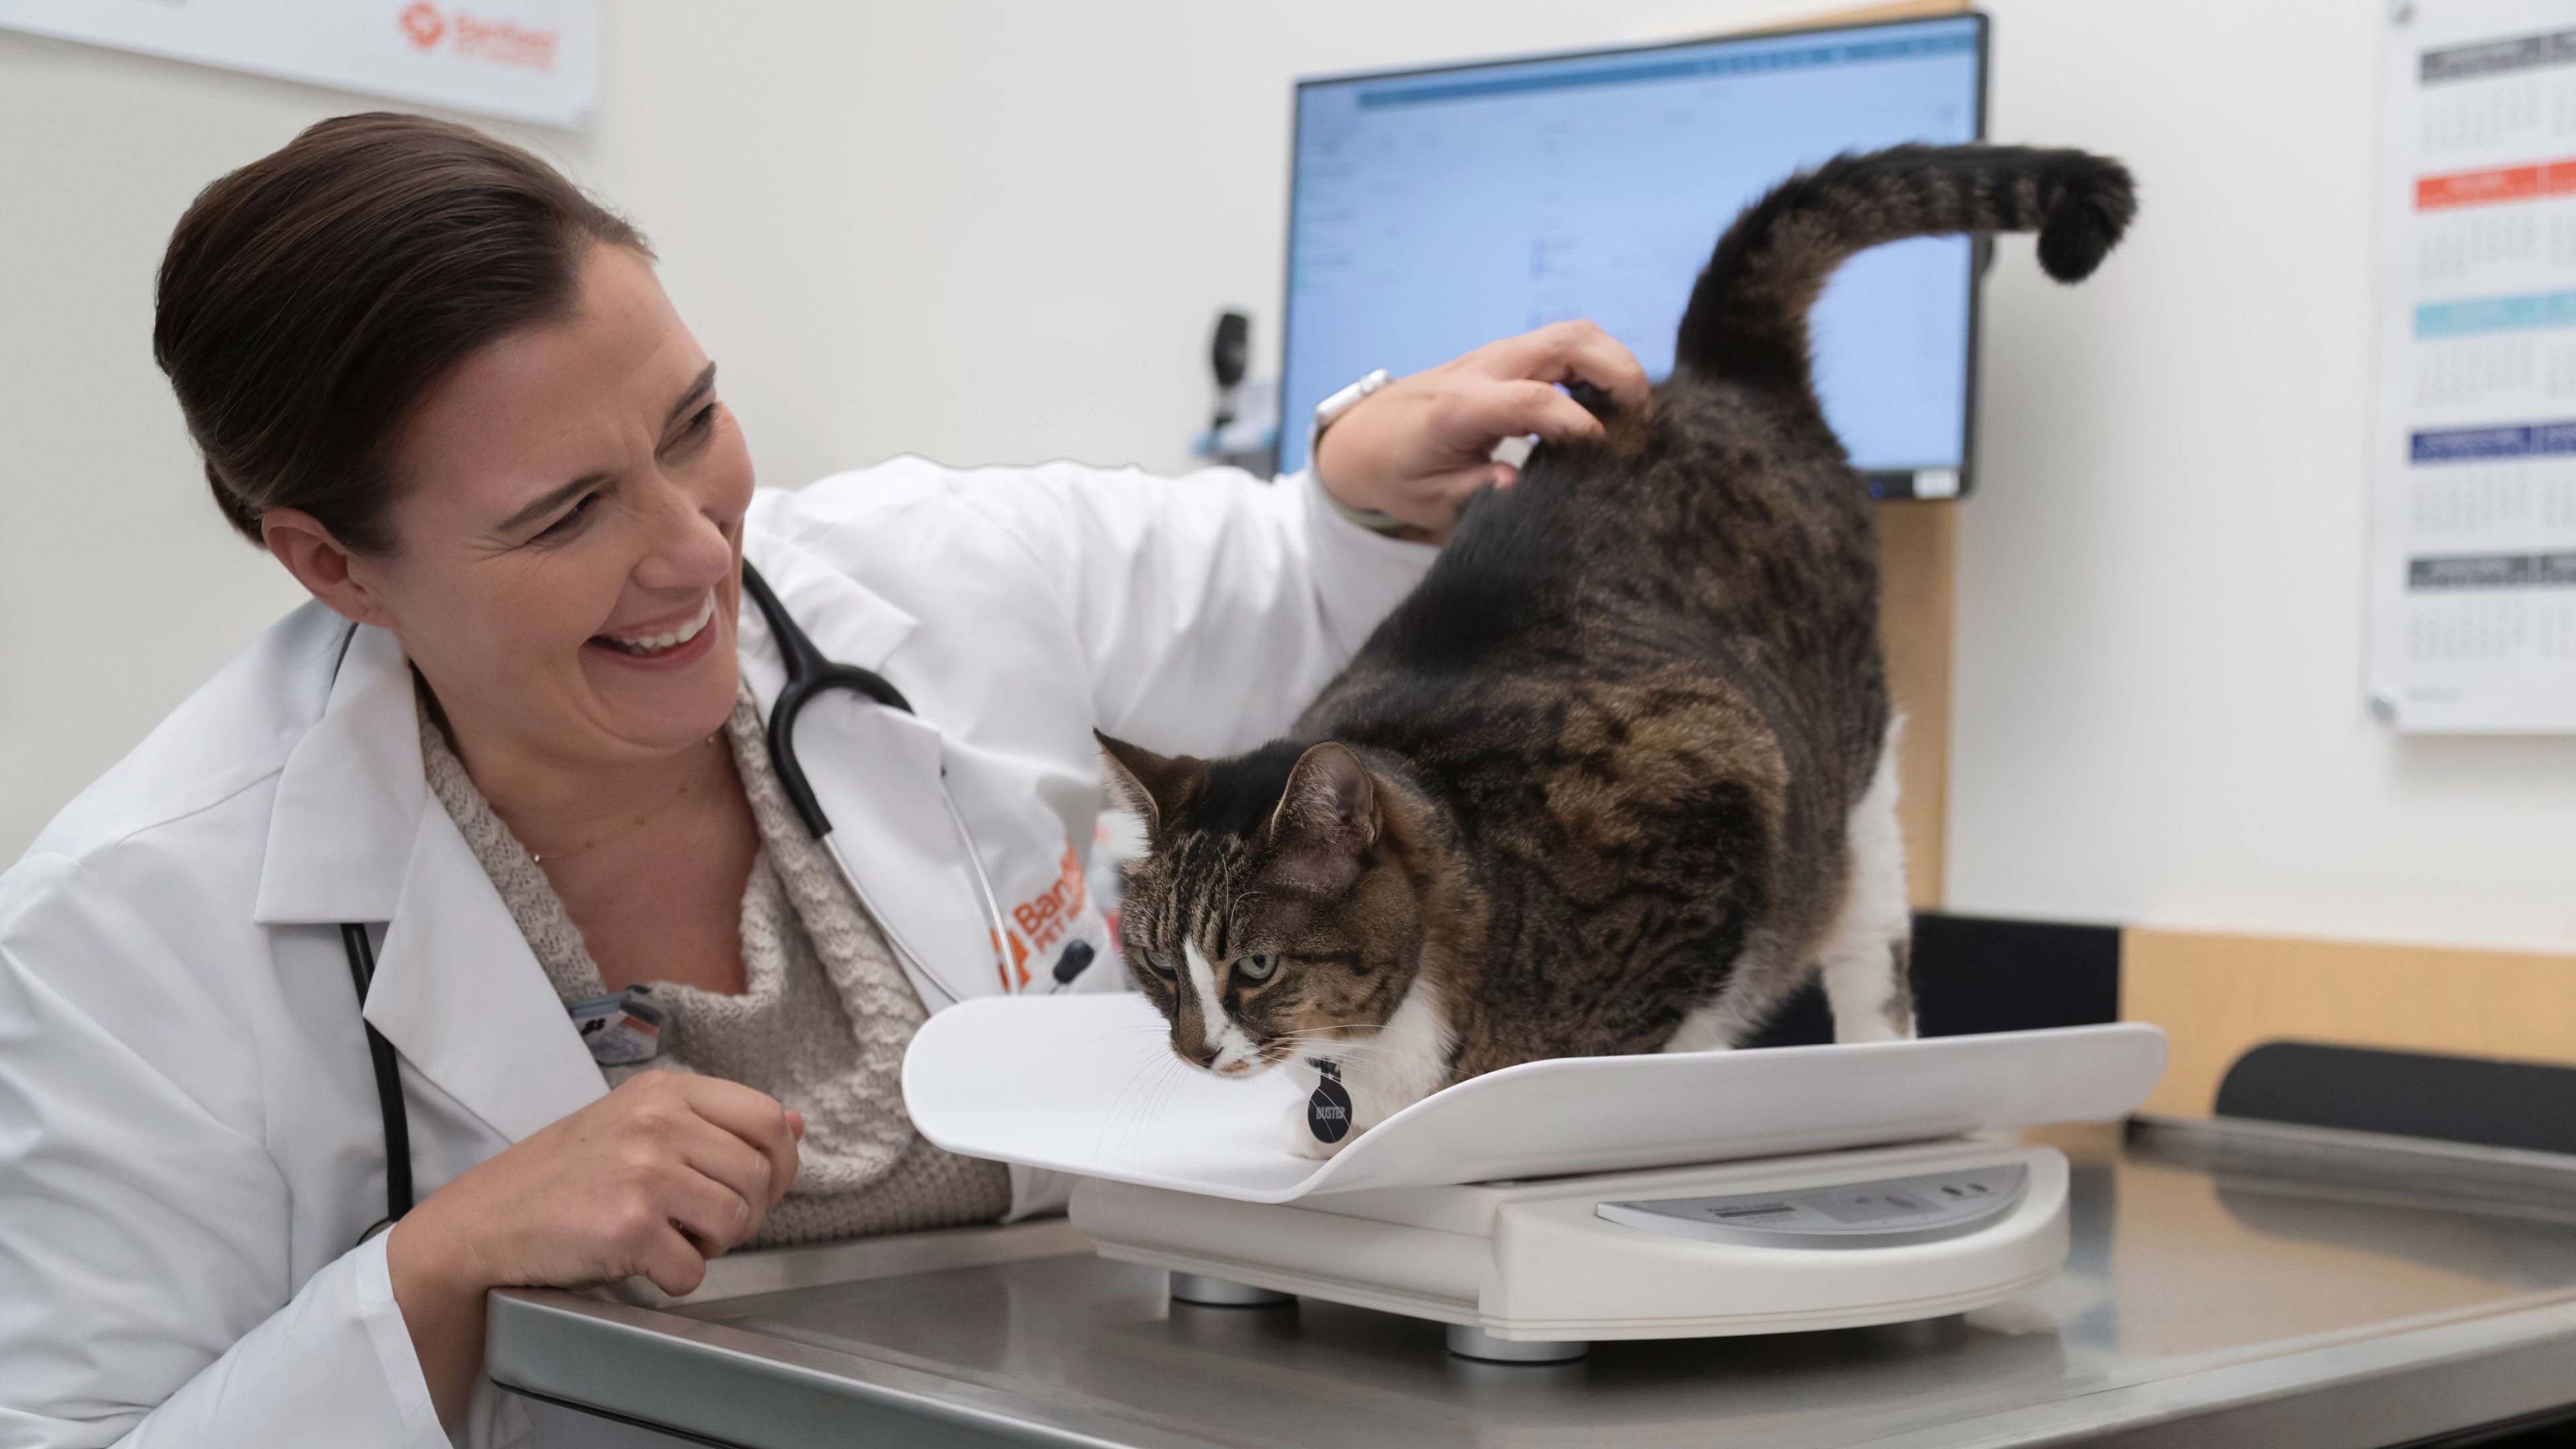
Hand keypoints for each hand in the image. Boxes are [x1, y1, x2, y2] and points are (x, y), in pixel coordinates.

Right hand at [386, 1073, 802, 1424]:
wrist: (485, 1221)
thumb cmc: (565, 1176)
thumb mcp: (639, 1124)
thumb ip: (715, 1123)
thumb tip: (795, 1124)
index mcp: (666, 1091)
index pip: (767, 1118)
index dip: (778, 1162)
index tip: (758, 1188)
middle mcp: (659, 1122)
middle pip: (758, 1176)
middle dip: (743, 1213)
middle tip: (699, 1224)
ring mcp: (644, 1173)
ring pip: (736, 1222)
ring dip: (711, 1245)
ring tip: (667, 1237)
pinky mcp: (629, 1227)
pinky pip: (694, 1269)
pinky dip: (676, 1279)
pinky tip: (641, 1262)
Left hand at [1312, 320, 1649, 539]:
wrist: (1364, 435)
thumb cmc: (1397, 471)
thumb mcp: (1426, 500)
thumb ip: (1472, 491)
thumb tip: (1515, 483)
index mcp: (1460, 407)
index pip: (1533, 399)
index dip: (1578, 422)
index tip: (1606, 450)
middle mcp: (1484, 370)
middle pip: (1566, 342)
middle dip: (1618, 371)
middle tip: (1645, 417)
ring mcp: (1499, 356)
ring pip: (1572, 334)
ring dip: (1614, 362)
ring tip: (1635, 410)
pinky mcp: (1509, 358)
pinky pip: (1564, 345)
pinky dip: (1598, 364)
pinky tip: (1610, 403)